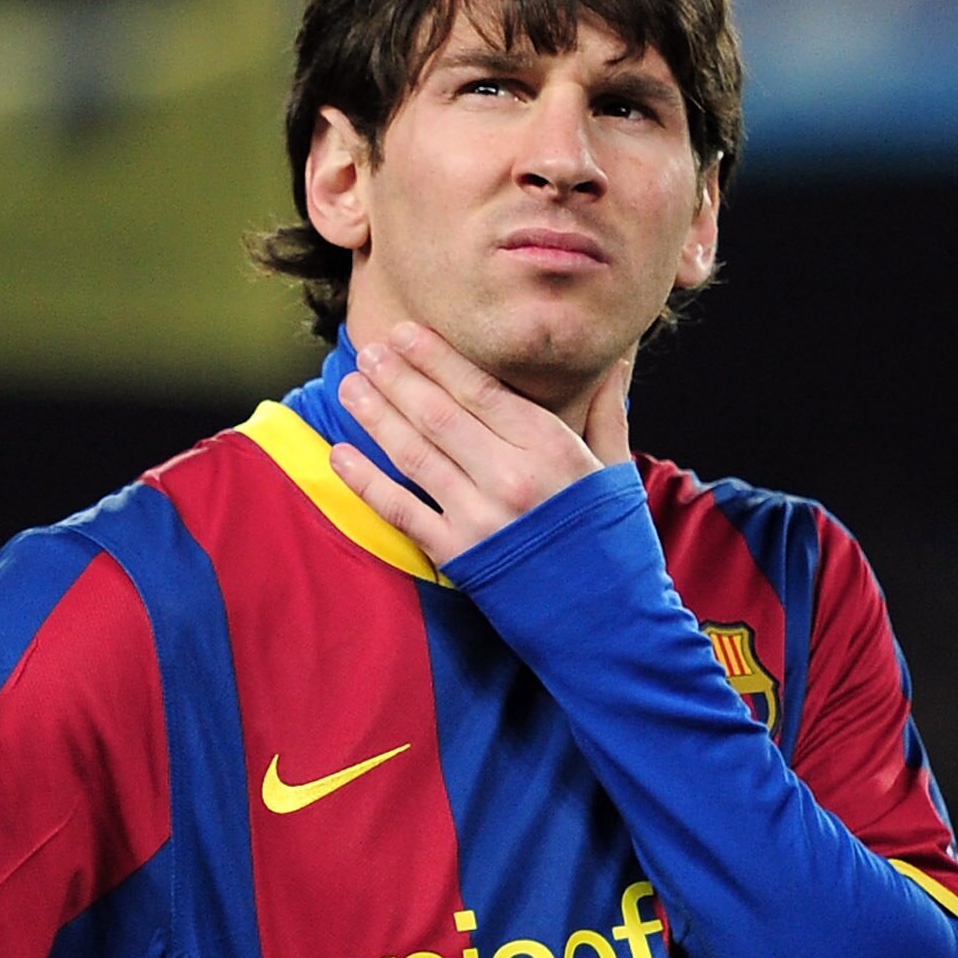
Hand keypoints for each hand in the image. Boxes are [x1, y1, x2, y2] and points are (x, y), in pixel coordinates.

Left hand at [329, 321, 632, 570]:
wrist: (609, 624)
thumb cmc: (614, 544)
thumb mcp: (616, 471)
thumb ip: (605, 411)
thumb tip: (617, 358)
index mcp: (551, 447)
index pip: (480, 390)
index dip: (436, 358)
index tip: (406, 333)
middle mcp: (510, 476)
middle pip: (438, 415)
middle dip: (397, 378)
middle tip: (367, 350)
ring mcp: (479, 518)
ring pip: (413, 454)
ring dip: (376, 417)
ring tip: (350, 386)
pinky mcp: (457, 556)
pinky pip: (401, 511)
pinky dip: (366, 482)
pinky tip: (340, 455)